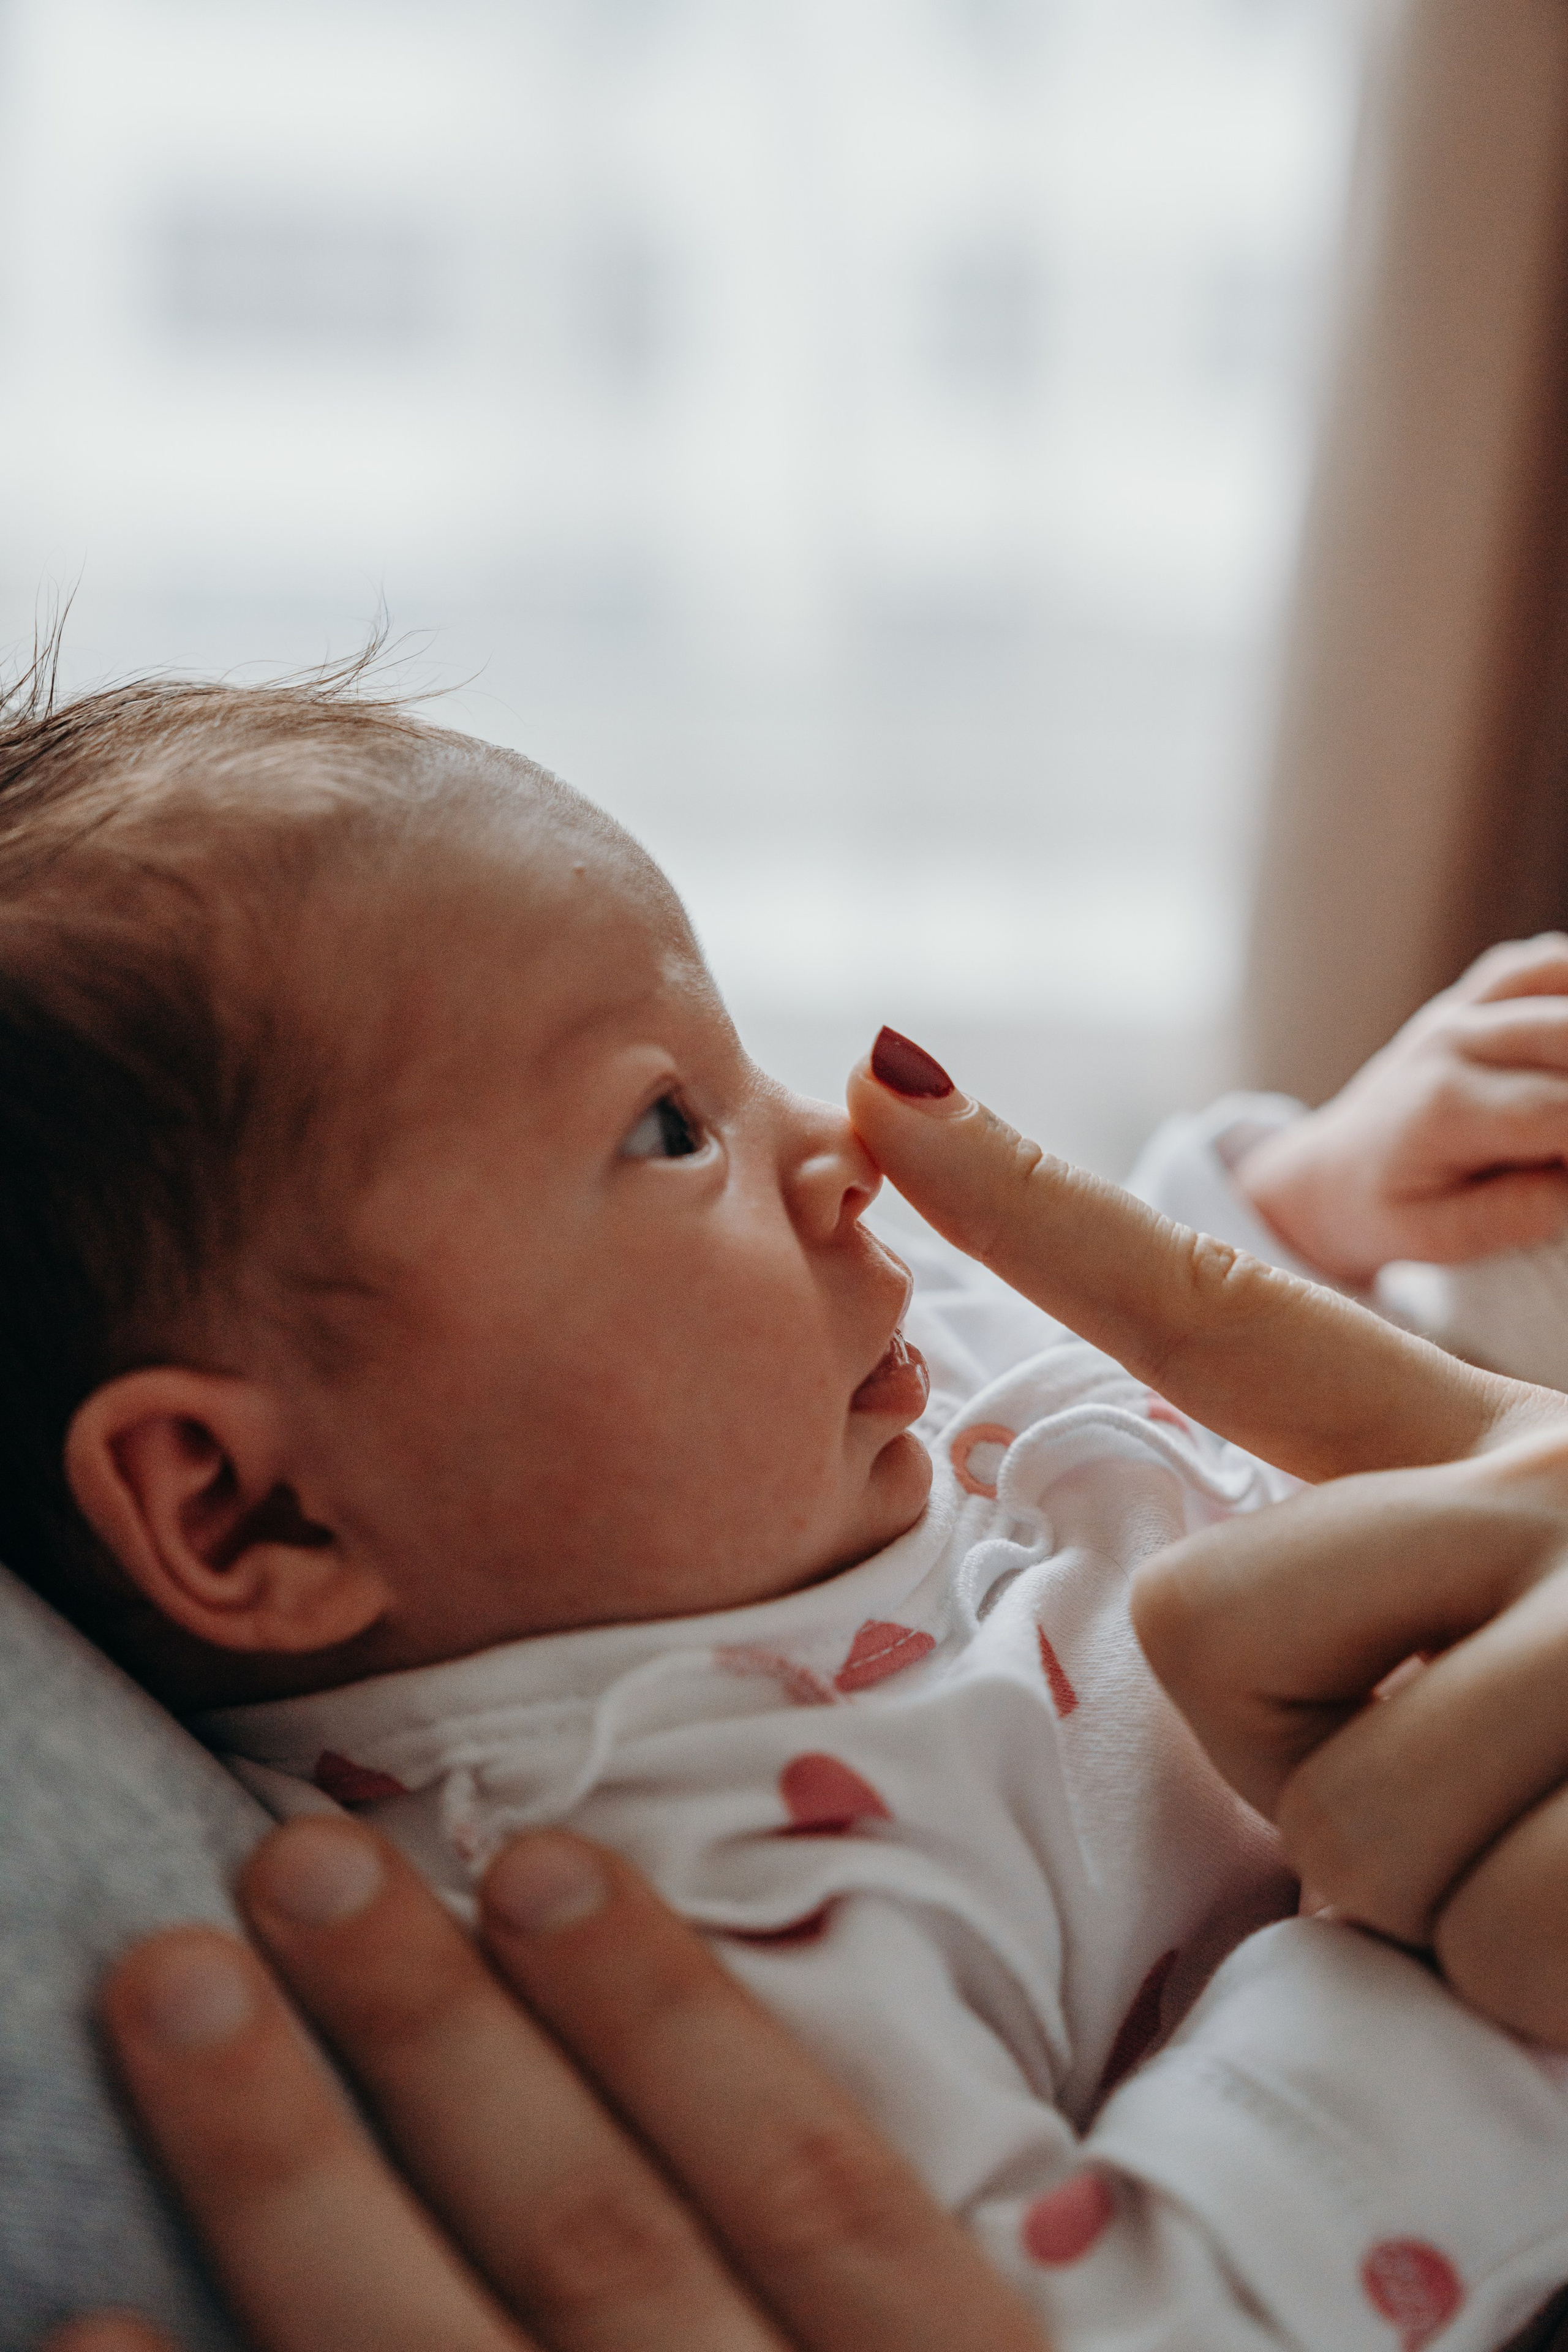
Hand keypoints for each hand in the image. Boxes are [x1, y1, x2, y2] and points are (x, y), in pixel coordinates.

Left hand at [42, 1817, 1047, 2351]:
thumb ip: (883, 2288)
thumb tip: (706, 2068)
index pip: (805, 2190)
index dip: (667, 2017)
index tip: (532, 1857)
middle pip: (596, 2254)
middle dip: (434, 2043)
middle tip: (293, 1862)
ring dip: (290, 2182)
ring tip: (173, 1993)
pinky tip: (73, 2336)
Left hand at [849, 1037, 1567, 2040]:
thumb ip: (1411, 1588)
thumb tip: (1210, 1645)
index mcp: (1495, 1444)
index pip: (1217, 1309)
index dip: (1029, 1201)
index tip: (881, 1075)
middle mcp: (1552, 1488)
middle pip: (1197, 1632)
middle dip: (1301, 1775)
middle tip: (1489, 1796)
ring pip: (1347, 1836)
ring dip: (1468, 1915)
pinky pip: (1496, 1953)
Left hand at [1233, 934, 1567, 1284]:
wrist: (1329, 1173)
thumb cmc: (1385, 1211)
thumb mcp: (1442, 1238)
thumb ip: (1522, 1210)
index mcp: (1446, 1107)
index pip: (1563, 1109)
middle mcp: (1453, 1041)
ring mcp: (1460, 1011)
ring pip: (1559, 979)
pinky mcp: (1468, 998)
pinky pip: (1538, 964)